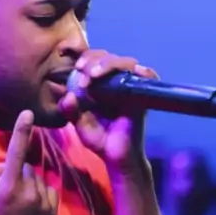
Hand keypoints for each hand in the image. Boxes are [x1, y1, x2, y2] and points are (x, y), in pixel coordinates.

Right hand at [0, 111, 58, 214]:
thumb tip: (6, 165)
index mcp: (9, 187)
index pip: (16, 152)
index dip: (22, 130)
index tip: (28, 113)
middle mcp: (30, 194)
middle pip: (25, 168)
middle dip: (14, 174)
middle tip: (0, 195)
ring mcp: (44, 205)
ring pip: (37, 179)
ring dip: (26, 185)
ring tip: (13, 206)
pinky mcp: (52, 214)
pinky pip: (47, 191)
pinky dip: (37, 195)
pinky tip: (26, 210)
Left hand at [59, 50, 157, 173]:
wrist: (117, 157)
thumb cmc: (99, 138)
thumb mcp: (79, 123)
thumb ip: (69, 109)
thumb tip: (67, 95)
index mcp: (99, 84)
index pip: (93, 60)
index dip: (84, 57)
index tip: (72, 62)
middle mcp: (116, 82)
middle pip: (108, 56)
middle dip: (93, 59)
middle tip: (81, 70)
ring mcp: (131, 87)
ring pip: (125, 62)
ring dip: (108, 64)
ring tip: (93, 75)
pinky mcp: (143, 95)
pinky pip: (148, 76)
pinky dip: (142, 71)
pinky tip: (129, 72)